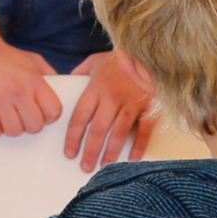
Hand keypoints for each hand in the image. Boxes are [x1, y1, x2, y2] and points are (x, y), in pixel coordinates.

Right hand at [0, 41, 63, 138]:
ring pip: (14, 131)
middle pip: (34, 126)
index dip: (49, 117)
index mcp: (34, 80)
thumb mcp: (33, 60)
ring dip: (11, 128)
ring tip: (7, 117)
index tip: (41, 114)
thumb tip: (61, 91)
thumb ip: (49, 75)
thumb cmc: (5, 56)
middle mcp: (18, 90)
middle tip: (22, 117)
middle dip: (30, 125)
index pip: (54, 112)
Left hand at [66, 51, 157, 170]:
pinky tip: (132, 159)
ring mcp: (132, 103)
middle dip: (90, 151)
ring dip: (111, 152)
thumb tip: (66, 83)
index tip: (69, 153)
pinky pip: (143, 131)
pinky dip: (138, 146)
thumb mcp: (95, 61)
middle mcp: (112, 97)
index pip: (80, 117)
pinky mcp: (149, 107)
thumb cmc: (120, 58)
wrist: (150, 50)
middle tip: (85, 167)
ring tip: (104, 166)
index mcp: (96, 87)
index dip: (73, 137)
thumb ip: (80, 73)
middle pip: (98, 130)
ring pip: (119, 133)